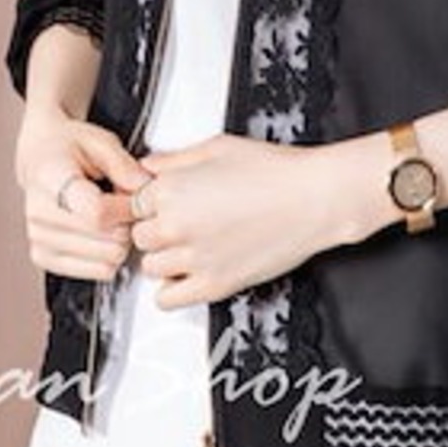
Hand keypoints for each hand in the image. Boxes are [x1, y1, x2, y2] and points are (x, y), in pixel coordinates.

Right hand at [14, 106, 151, 281]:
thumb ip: (125, 165)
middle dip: (128, 224)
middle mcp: (39, 212)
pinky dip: (110, 257)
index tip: (137, 197)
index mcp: (50, 177)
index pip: (96, 211)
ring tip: (115, 218)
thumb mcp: (100, 141)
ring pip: (103, 260)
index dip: (127, 208)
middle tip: (128, 206)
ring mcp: (38, 238)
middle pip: (104, 240)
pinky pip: (95, 272)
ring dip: (120, 242)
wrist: (41, 156)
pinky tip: (107, 235)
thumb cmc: (71, 146)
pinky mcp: (44, 257)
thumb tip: (146, 189)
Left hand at [129, 133, 343, 309]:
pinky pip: (166, 299)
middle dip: (158, 226)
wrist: (314, 198)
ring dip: (166, 256)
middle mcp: (175, 225)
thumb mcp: (218, 147)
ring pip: (150, 266)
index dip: (152, 200)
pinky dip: (173, 288)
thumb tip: (149, 166)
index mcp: (171, 188)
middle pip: (139, 235)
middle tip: (185, 219)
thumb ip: (174, 158)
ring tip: (194, 242)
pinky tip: (191, 269)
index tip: (166, 200)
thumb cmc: (276, 170)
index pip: (133, 201)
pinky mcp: (212, 285)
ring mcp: (192, 258)